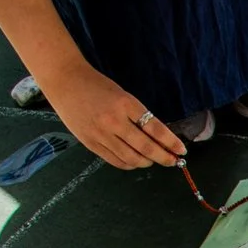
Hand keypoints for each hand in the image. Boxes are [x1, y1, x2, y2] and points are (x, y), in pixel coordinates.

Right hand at [46, 62, 187, 168]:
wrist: (65, 82)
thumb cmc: (96, 86)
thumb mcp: (123, 95)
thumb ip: (138, 116)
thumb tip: (158, 138)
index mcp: (126, 104)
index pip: (156, 129)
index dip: (171, 143)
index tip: (181, 150)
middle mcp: (114, 121)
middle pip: (146, 148)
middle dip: (164, 157)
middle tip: (174, 161)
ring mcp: (101, 134)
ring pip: (132, 158)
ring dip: (147, 162)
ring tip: (154, 160)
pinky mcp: (90, 143)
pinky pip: (115, 161)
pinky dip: (130, 164)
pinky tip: (136, 161)